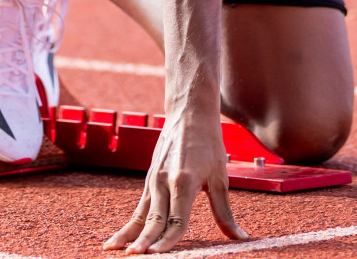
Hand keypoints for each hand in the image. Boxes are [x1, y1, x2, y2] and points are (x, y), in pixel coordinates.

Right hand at [103, 101, 249, 253]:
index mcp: (185, 182)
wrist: (189, 112)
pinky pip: (139, 208)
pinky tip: (117, 241)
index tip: (157, 256)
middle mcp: (165, 182)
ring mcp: (154, 181)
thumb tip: (241, 237)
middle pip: (154, 220)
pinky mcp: (149, 180)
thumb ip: (225, 212)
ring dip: (128, 236)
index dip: (168, 241)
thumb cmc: (209, 143)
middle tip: (134, 257)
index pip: (176, 220)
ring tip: (116, 252)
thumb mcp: (220, 177)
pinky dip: (129, 226)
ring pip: (141, 215)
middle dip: (144, 241)